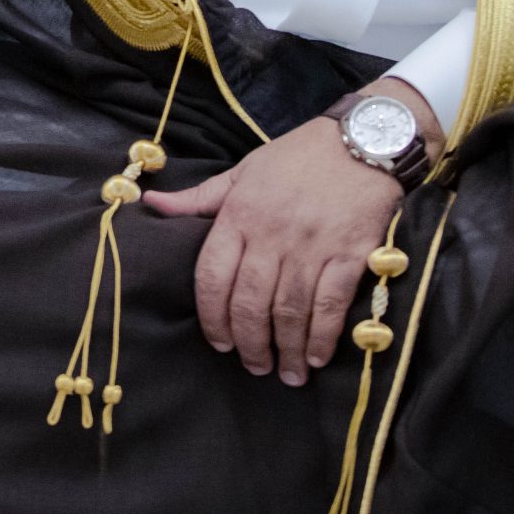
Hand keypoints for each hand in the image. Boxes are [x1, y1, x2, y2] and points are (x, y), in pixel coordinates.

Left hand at [141, 79, 437, 385]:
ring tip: (286, 373)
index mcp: (239, 213)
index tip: (218, 343)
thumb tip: (151, 202)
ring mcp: (311, 245)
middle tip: (254, 366)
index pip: (212, 276)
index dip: (211, 316)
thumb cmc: (296, 157)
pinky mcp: (350, 254)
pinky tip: (317, 356)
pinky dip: (321, 337)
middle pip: (249, 302)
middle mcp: (271, 233)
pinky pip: (330, 305)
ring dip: (286, 349)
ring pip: (289, 310)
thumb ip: (199, 198)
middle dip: (249, 343)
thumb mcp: (242, 171)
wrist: (361, 140)